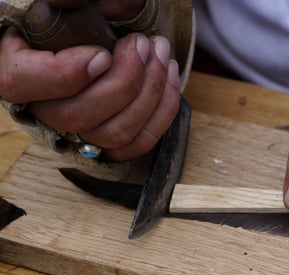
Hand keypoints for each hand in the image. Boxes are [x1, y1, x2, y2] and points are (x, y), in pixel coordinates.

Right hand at [0, 1, 178, 160]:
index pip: (22, 83)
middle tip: (144, 43)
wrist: (95, 31)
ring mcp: (79, 129)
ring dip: (150, 93)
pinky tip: (170, 76)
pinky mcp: (110, 139)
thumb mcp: (69, 2)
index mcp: (15, 67)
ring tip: (162, 54)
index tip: (103, 54)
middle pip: (79, 115)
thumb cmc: (74, 13)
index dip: (67, 74)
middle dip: (124, 80)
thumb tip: (94, 6)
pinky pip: (138, 142)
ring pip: (115, 133)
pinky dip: (163, 112)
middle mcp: (43, 106)